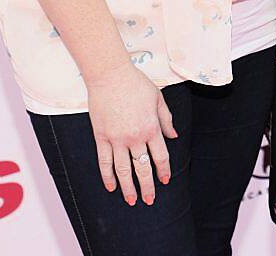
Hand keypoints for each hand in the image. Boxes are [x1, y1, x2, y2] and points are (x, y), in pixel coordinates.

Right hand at [86, 62, 177, 204]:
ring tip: (131, 200)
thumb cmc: (135, 83)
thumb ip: (166, 119)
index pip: (160, 156)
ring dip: (128, 187)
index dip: (163, 170)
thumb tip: (174, 136)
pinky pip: (105, 161)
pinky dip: (108, 176)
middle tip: (149, 200)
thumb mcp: (158, 98)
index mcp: (151, 127)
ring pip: (123, 170)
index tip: (165, 180)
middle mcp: (135, 137)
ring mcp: (117, 139)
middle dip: (147, 186)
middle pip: (142, 168)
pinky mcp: (102, 137)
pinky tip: (111, 187)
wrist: (110, 75)